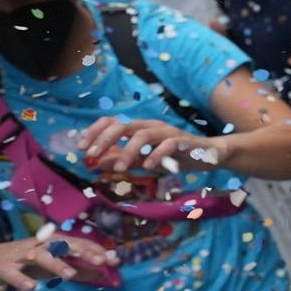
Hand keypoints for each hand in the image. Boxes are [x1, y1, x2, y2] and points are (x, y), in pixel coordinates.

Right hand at [0, 235, 119, 290]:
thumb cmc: (23, 263)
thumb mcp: (51, 267)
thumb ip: (75, 268)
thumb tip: (103, 273)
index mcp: (50, 244)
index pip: (77, 243)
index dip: (95, 250)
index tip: (115, 259)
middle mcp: (38, 245)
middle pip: (62, 244)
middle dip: (83, 251)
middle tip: (101, 261)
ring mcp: (20, 255)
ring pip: (40, 256)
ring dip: (56, 264)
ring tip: (70, 275)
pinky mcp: (3, 267)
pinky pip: (13, 273)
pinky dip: (22, 280)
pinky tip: (32, 288)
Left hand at [80, 116, 229, 173]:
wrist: (209, 155)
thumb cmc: (175, 157)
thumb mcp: (144, 161)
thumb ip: (123, 160)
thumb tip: (96, 162)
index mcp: (140, 128)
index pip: (112, 122)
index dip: (95, 132)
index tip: (81, 147)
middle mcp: (152, 126)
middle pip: (124, 124)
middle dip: (105, 139)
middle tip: (92, 155)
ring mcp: (168, 132)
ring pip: (143, 135)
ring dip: (128, 151)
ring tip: (118, 168)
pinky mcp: (184, 141)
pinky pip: (168, 144)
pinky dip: (156, 154)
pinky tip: (149, 166)